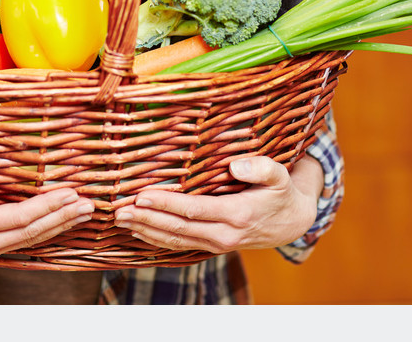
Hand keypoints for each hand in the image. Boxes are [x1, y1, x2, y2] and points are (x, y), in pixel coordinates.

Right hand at [0, 181, 95, 264]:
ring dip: (59, 226)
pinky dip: (44, 232)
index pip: (20, 217)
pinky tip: (59, 224)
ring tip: (82, 213)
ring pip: (30, 239)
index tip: (70, 193)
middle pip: (32, 232)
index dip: (47, 205)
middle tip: (89, 205)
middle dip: (62, 218)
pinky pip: (22, 242)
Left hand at [113, 155, 323, 253]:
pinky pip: (181, 245)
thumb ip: (261, 168)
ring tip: (121, 221)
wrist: (293, 222)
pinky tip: (139, 232)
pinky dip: (157, 240)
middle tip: (118, 211)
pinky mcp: (212, 246)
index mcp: (237, 215)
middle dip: (146, 219)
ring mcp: (217, 243)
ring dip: (146, 231)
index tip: (141, 196)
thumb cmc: (282, 193)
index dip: (165, 204)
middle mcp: (225, 234)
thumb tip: (236, 165)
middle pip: (178, 229)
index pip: (193, 210)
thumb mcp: (280, 175)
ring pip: (175, 241)